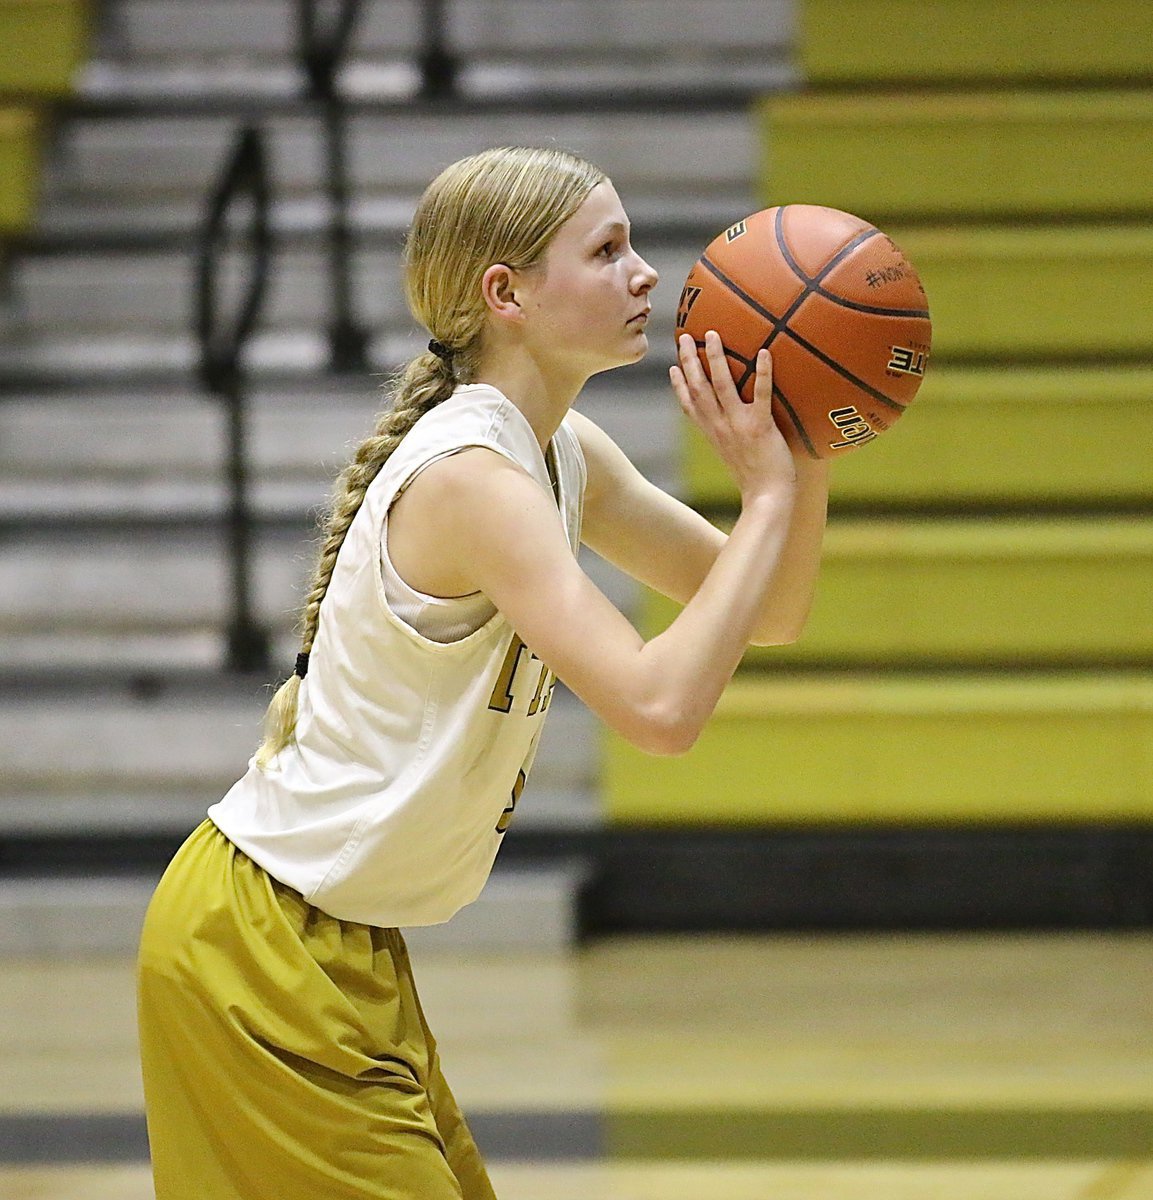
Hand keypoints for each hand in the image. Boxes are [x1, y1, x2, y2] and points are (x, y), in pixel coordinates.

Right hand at [669, 331, 795, 498]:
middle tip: (685, 337)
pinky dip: (762, 372)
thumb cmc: (756, 482)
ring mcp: (739, 425)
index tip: (672, 367)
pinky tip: (764, 352)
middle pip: (699, 389)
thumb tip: (735, 432)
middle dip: (690, 361)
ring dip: (716, 358)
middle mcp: (720, 427)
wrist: (767, 498)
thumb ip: (731, 441)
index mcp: (713, 435)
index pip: (689, 406)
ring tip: (713, 335)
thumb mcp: (734, 459)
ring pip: (722, 386)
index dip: (679, 386)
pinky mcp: (761, 426)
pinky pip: (760, 394)